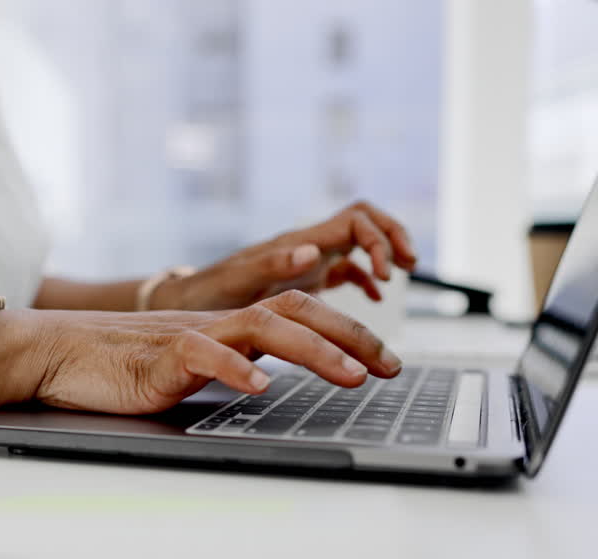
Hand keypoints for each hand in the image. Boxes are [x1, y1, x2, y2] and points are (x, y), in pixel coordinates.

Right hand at [21, 290, 401, 414]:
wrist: (53, 351)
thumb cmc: (112, 366)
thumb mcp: (183, 368)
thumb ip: (223, 368)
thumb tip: (265, 384)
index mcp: (224, 327)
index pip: (299, 316)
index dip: (347, 334)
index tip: (383, 362)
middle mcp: (215, 323)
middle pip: (297, 310)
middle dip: (352, 336)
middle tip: (390, 367)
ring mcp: (189, 336)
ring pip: (264, 326)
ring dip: (315, 351)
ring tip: (351, 378)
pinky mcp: (159, 357)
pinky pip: (204, 355)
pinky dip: (234, 369)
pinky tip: (259, 389)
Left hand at [152, 201, 417, 311]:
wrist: (188, 300)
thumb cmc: (209, 291)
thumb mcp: (238, 281)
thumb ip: (273, 265)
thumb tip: (310, 251)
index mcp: (299, 243)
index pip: (355, 219)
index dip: (379, 238)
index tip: (387, 272)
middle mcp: (308, 245)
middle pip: (364, 222)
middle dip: (392, 236)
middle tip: (409, 264)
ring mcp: (308, 261)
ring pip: (359, 243)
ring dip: (383, 254)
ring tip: (400, 276)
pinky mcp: (304, 279)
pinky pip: (345, 269)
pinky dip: (365, 280)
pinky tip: (373, 300)